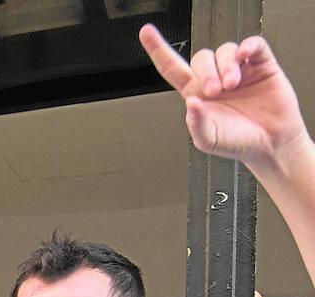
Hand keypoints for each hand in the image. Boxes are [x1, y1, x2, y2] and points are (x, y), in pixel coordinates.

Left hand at [139, 24, 309, 173]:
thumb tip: (191, 103)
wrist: (270, 144)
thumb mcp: (208, 139)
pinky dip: (249, 46)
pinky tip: (245, 55)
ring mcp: (238, 70)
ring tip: (233, 85)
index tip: (146, 33)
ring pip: (225, 50)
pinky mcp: (261, 66)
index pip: (171, 67)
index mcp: (195, 93)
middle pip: (201, 58)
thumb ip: (196, 123)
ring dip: (226, 65)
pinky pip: (253, 45)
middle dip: (206, 72)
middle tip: (215, 91)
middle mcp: (214, 78)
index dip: (158, 49)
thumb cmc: (237, 142)